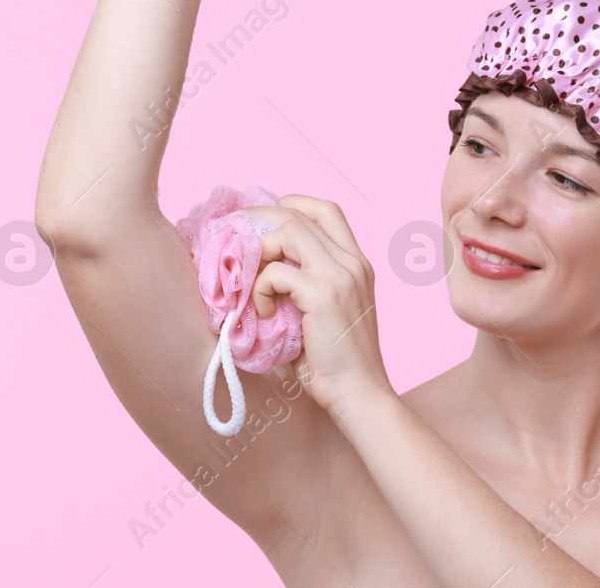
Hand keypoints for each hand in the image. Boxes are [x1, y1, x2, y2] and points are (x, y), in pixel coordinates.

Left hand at [242, 195, 392, 419]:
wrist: (360, 395)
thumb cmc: (338, 363)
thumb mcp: (328, 313)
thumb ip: (306, 285)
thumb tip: (263, 269)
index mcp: (357, 263)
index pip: (327, 210)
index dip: (292, 204)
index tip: (266, 221)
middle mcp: (352, 262)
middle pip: (299, 215)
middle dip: (261, 222)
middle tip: (239, 243)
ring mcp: (339, 275)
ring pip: (288, 231)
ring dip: (261, 253)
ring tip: (255, 285)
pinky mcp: (323, 294)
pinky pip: (276, 273)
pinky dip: (260, 289)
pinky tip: (263, 314)